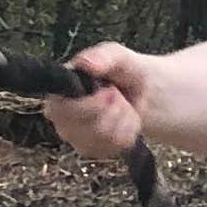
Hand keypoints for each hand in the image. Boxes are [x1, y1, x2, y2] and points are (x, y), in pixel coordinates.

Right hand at [46, 42, 152, 166]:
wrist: (147, 92)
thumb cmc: (126, 71)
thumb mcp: (120, 57)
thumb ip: (104, 56)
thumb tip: (86, 63)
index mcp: (60, 91)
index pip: (59, 110)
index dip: (88, 106)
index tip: (111, 92)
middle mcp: (60, 116)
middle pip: (77, 130)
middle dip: (110, 113)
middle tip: (120, 95)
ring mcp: (74, 135)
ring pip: (96, 141)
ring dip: (120, 122)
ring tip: (125, 105)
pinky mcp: (91, 149)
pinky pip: (109, 150)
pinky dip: (126, 134)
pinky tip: (127, 120)